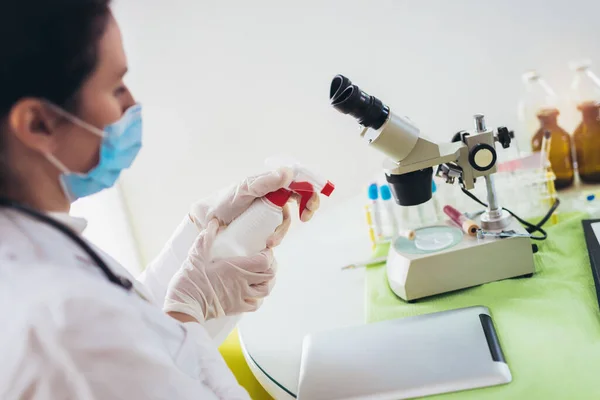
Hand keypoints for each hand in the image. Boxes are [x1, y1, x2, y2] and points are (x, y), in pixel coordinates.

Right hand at [164, 219, 276, 321]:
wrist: (185, 306)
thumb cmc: (190, 280)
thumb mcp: (196, 255)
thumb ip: (206, 237)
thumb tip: (214, 222)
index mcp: (236, 269)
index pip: (264, 262)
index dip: (269, 255)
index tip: (264, 249)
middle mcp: (243, 284)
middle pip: (269, 275)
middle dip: (271, 266)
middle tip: (265, 260)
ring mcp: (241, 297)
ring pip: (266, 290)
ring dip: (268, 281)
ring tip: (263, 275)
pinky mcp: (236, 308)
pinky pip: (256, 304)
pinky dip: (259, 297)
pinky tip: (253, 292)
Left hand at [190, 168, 319, 247]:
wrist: (208, 221)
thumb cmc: (224, 202)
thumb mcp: (244, 190)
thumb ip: (265, 182)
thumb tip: (289, 173)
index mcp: (270, 182)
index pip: (297, 181)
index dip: (309, 189)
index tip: (311, 201)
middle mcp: (273, 195)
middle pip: (300, 198)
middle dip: (307, 208)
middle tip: (305, 217)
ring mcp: (269, 211)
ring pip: (287, 219)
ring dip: (283, 230)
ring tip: (271, 240)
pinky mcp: (264, 226)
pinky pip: (277, 231)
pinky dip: (276, 237)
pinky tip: (267, 243)